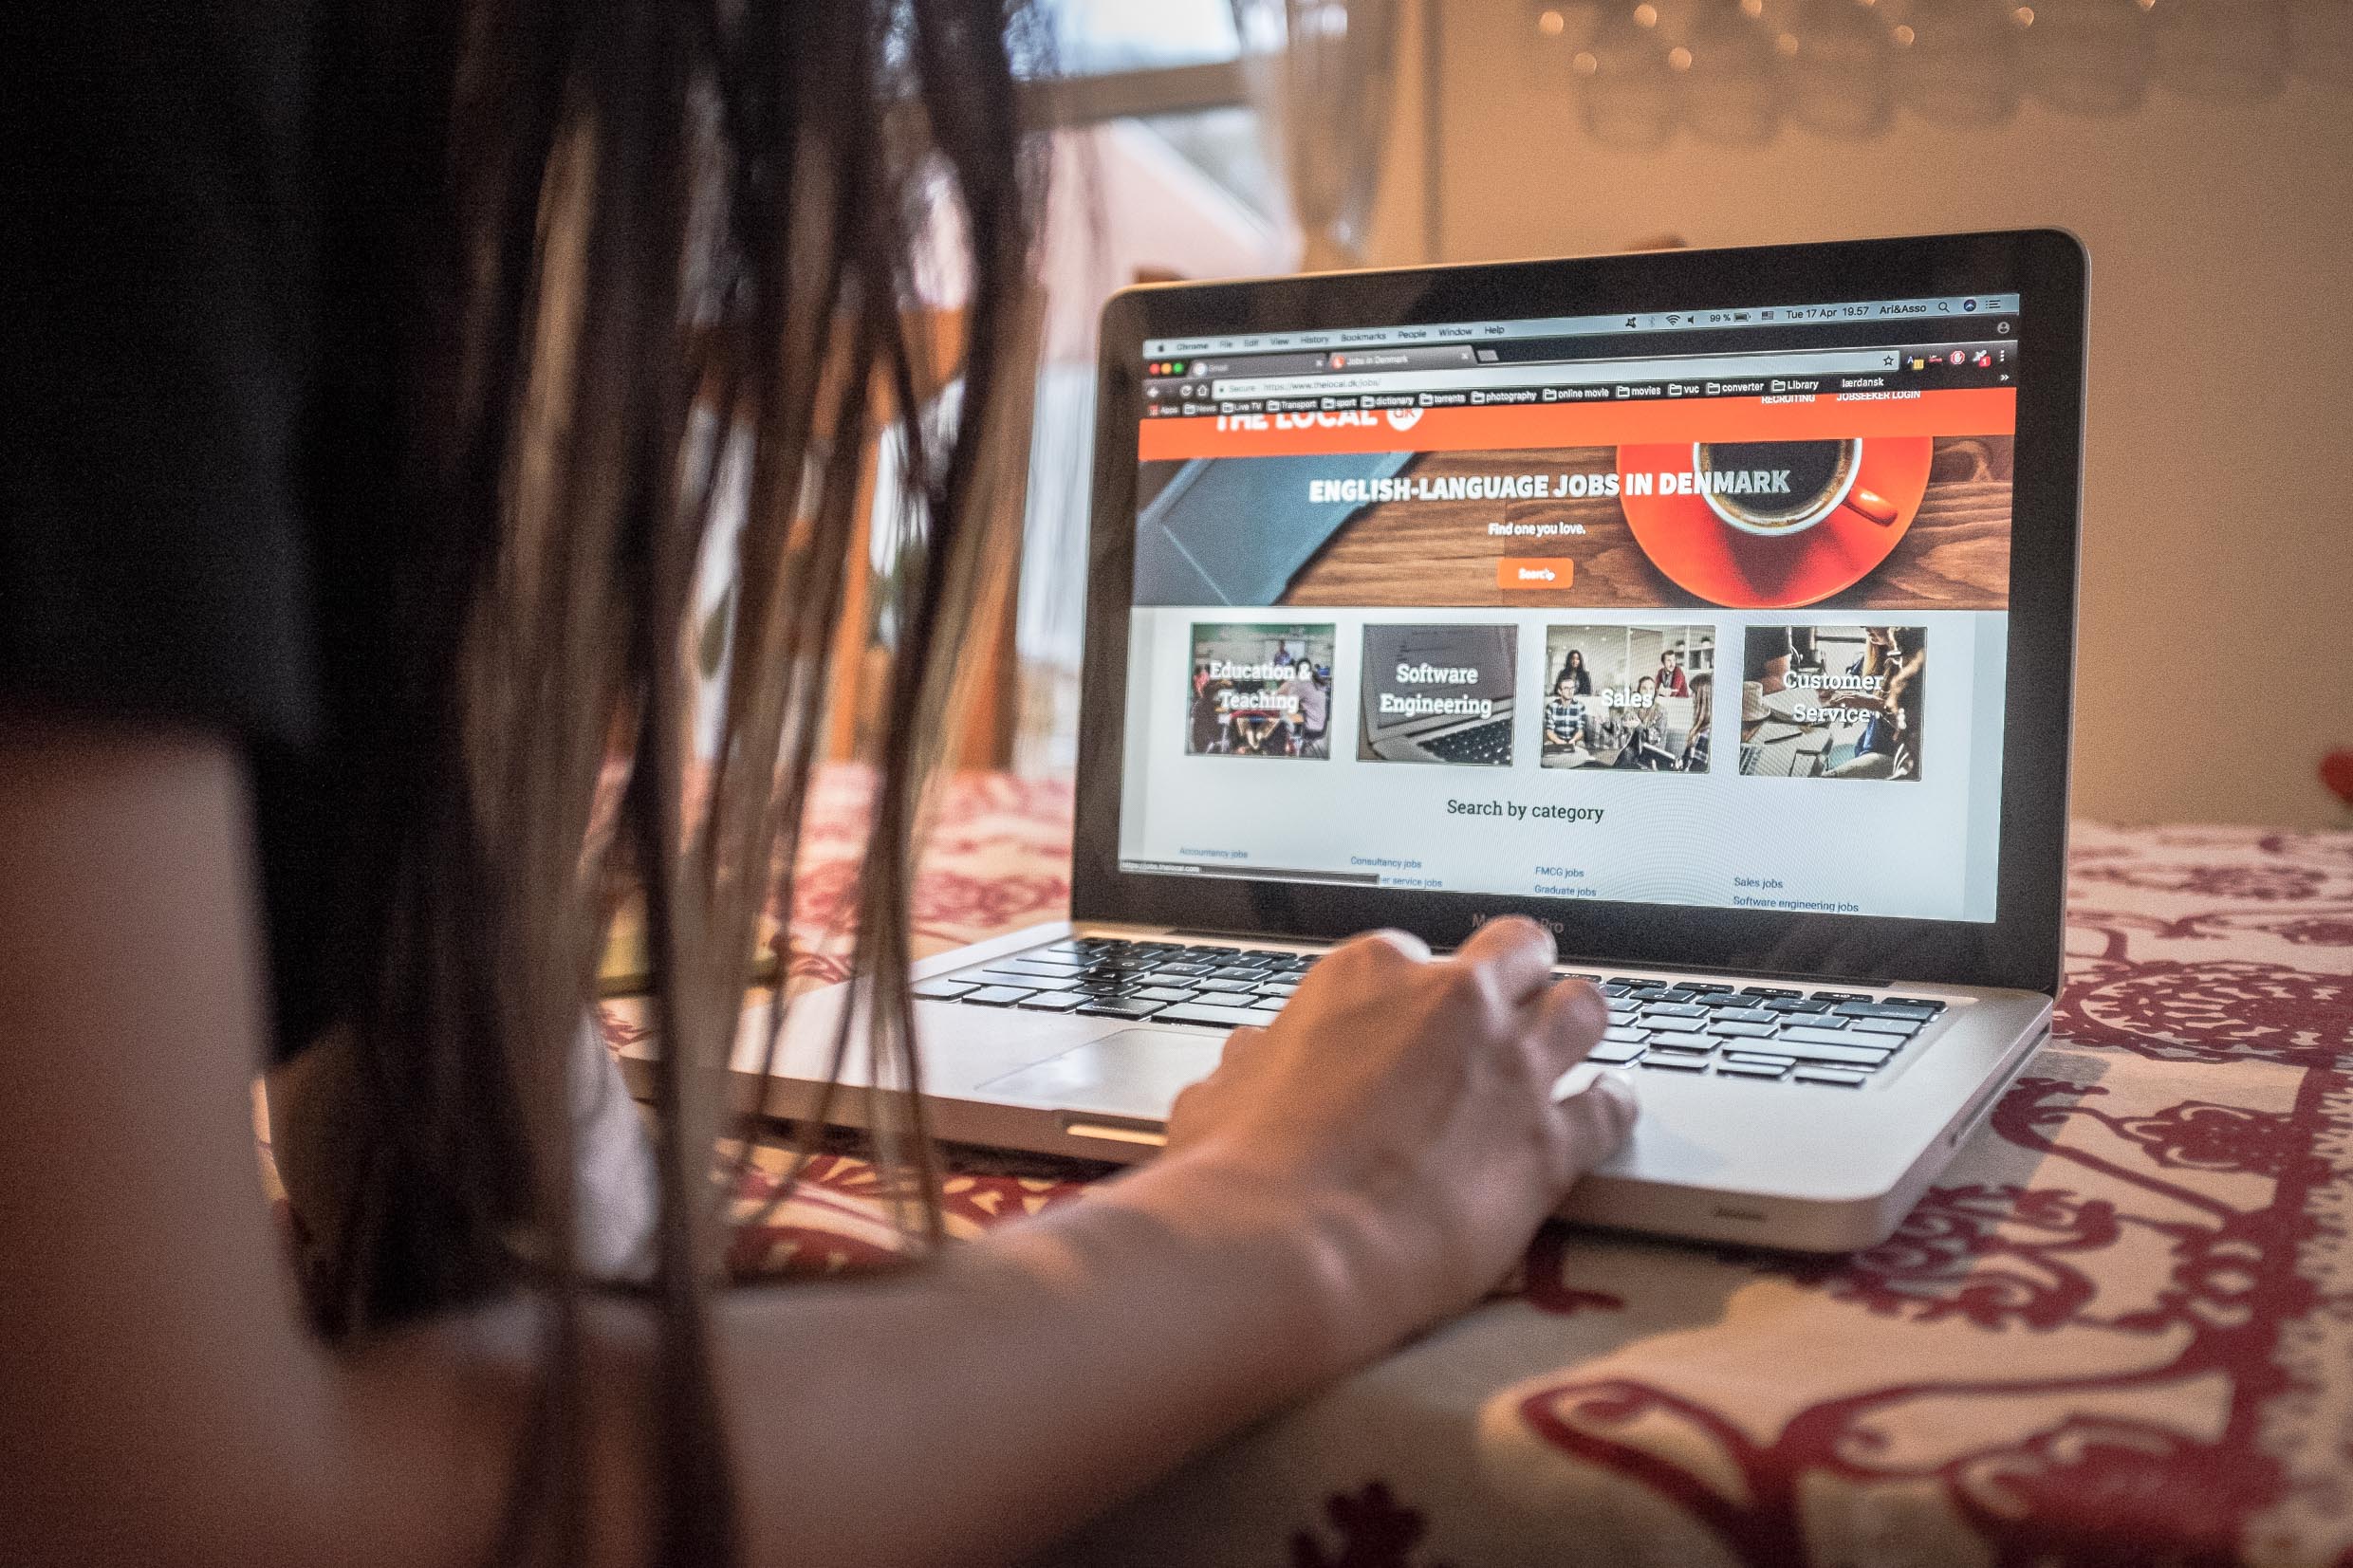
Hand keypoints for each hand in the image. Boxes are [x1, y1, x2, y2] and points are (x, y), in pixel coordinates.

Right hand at [1162, 918, 1633, 1356]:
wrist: (1288, 1247)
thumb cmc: (1241, 1173)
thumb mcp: (1223, 1089)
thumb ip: (1257, 1062)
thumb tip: (1257, 1060)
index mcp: (1367, 975)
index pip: (1412, 954)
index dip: (1415, 991)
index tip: (1414, 1020)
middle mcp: (1451, 1003)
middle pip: (1518, 953)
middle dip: (1520, 975)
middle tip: (1514, 1002)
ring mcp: (1511, 1068)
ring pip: (1583, 1009)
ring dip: (1578, 1023)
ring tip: (1576, 1038)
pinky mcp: (1551, 1143)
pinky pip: (1612, 1106)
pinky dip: (1614, 1106)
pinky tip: (1609, 1108)